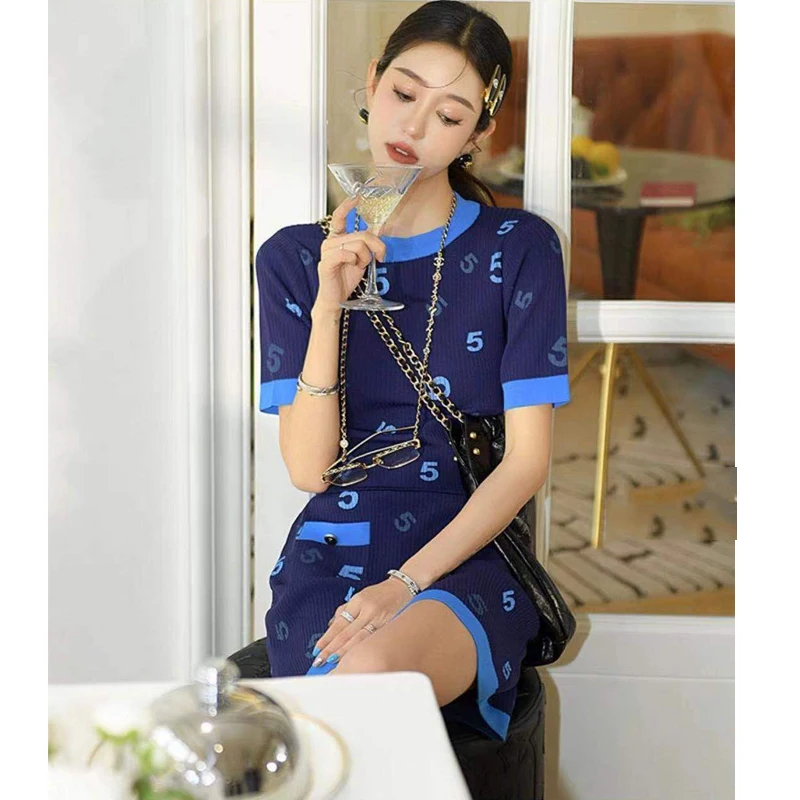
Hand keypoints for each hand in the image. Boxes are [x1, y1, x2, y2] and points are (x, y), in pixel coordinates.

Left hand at [311, 578, 412, 666]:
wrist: (402, 587)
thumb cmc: (379, 593)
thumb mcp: (360, 596)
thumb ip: (345, 610)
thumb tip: (331, 625)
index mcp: (357, 602)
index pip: (339, 623)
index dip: (327, 638)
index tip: (317, 649)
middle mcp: (366, 610)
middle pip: (346, 633)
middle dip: (331, 648)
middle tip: (319, 660)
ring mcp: (378, 618)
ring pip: (358, 639)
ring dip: (343, 651)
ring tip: (332, 661)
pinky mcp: (388, 625)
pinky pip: (372, 639)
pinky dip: (361, 649)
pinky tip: (354, 657)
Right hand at [314, 195, 386, 313]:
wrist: (336, 299)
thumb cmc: (345, 278)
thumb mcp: (362, 258)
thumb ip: (368, 243)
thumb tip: (379, 228)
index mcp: (338, 238)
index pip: (340, 216)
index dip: (347, 206)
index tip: (357, 197)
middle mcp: (331, 241)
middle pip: (361, 234)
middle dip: (376, 246)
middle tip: (380, 256)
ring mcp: (327, 251)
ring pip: (357, 244)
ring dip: (365, 257)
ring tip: (361, 265)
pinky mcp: (327, 262)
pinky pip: (347, 254)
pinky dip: (355, 261)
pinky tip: (353, 267)